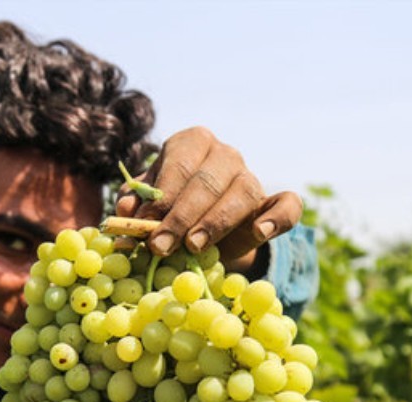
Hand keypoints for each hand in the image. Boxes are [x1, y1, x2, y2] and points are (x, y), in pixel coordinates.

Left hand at [115, 126, 302, 271]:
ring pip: (242, 192)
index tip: (146, 224)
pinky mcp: (273, 203)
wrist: (201, 234)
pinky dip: (276, 218)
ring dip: (215, 222)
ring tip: (194, 247)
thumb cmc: (168, 211)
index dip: (162, 196)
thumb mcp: (147, 206)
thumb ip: (135, 204)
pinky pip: (287, 205)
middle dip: (181, 217)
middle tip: (161, 246)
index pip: (179, 164)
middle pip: (207, 181)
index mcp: (191, 143)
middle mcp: (224, 154)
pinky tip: (259, 233)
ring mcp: (252, 177)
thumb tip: (124, 208)